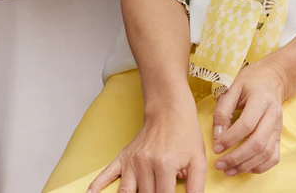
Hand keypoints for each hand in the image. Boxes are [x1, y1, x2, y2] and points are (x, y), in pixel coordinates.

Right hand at [88, 99, 206, 192]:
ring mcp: (131, 161)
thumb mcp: (198, 160)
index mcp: (165, 165)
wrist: (170, 110)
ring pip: (125, 192)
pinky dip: (98, 186)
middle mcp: (145, 164)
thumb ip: (196, 186)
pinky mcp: (123, 157)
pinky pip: (106, 174)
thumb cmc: (185, 134)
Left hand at [211, 59, 289, 175]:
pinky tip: (244, 168)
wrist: (272, 78)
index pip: (247, 124)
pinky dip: (260, 167)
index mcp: (261, 99)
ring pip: (266, 153)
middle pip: (258, 143)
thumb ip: (223, 110)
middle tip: (219, 164)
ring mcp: (278, 127)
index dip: (230, 139)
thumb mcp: (232, 88)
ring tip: (228, 170)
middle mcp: (273, 115)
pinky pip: (274, 157)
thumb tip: (217, 136)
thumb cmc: (249, 82)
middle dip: (236, 158)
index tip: (215, 147)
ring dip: (246, 165)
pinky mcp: (279, 136)